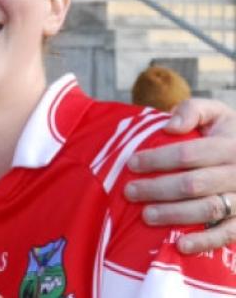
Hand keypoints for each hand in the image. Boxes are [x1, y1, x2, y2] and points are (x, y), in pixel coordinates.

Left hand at [125, 98, 235, 252]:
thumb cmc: (224, 133)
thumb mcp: (214, 113)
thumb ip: (192, 111)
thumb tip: (171, 126)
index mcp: (230, 146)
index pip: (189, 154)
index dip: (158, 159)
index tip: (132, 164)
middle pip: (193, 184)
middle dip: (158, 189)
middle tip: (129, 192)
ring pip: (208, 209)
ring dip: (174, 215)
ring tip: (146, 215)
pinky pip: (227, 234)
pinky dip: (205, 242)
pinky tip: (180, 245)